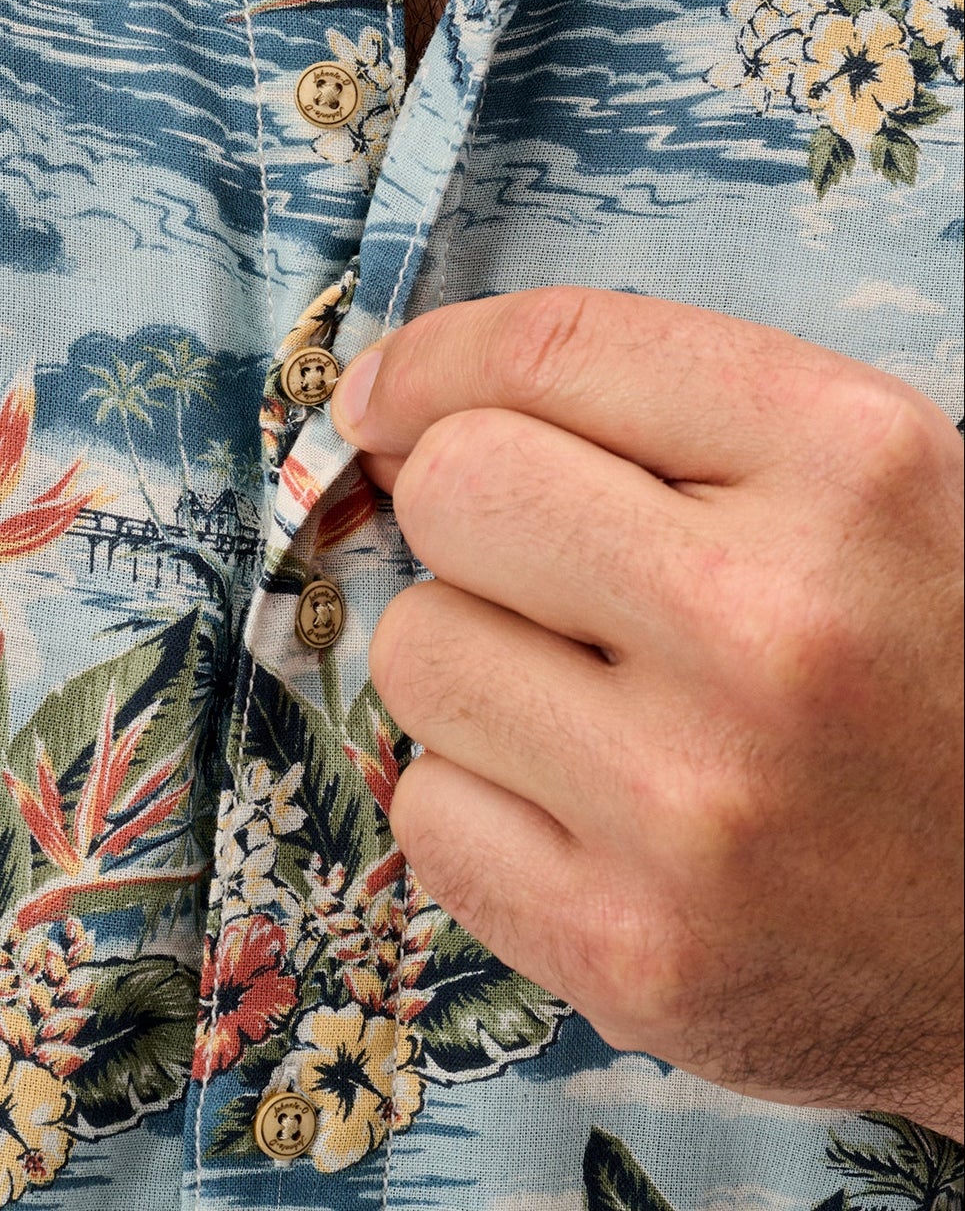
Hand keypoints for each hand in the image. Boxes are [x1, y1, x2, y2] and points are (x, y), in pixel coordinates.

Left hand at [331, 287, 963, 1136]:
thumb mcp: (864, 487)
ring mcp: (695, 802)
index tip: (388, 395)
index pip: (553, 348)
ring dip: (477, 661)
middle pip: (454, 488)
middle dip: (461, 509)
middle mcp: (769, 624)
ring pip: (418, 649)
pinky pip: (427, 811)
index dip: (434, 360)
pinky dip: (482, 801)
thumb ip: (663, 415)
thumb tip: (404, 407)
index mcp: (849, 464)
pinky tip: (588, 811)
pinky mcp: (636, 951)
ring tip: (597, 702)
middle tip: (532, 563)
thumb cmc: (930, 675)